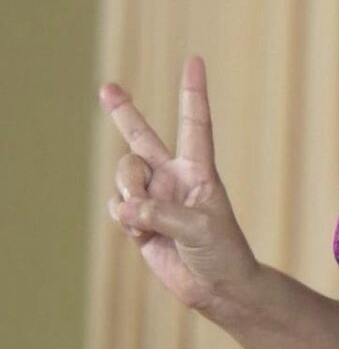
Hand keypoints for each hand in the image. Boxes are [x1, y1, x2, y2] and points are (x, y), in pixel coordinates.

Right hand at [100, 58, 257, 314]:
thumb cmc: (222, 252)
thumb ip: (159, 213)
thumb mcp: (198, 227)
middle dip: (123, 112)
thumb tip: (127, 208)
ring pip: (124, 177)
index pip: (194, 124)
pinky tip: (143, 236)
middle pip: (141, 138)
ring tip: (144, 220)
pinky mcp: (140, 221)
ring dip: (129, 194)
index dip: (192, 93)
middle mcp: (173, 177)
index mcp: (199, 169)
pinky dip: (126, 220)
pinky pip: (119, 207)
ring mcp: (154, 198)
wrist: (217, 288)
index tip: (194, 61)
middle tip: (107, 87)